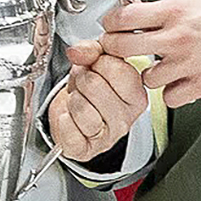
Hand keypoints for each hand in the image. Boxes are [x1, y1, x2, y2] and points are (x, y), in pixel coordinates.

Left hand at [49, 42, 153, 160]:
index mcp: (136, 95)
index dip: (98, 63)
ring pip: (81, 108)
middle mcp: (126, 119)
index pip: (117, 69)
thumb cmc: (90, 88)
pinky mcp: (86, 150)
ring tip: (78, 101)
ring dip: (72, 100)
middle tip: (84, 86)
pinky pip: (70, 131)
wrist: (74, 114)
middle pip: (94, 85)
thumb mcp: (95, 61)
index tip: (97, 68)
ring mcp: (108, 137)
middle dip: (82, 80)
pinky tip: (70, 118)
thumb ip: (91, 49)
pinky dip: (64, 121)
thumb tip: (78, 52)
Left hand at [95, 0, 200, 104]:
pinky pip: (170, 97)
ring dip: (149, 75)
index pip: (124, 17)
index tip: (110, 27)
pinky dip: (171, 93)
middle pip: (123, 48)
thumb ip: (163, 10)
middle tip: (119, 50)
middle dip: (115, 49)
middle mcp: (178, 38)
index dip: (110, 23)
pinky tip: (178, 82)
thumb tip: (135, 12)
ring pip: (145, 79)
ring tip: (160, 67)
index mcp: (174, 12)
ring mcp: (188, 63)